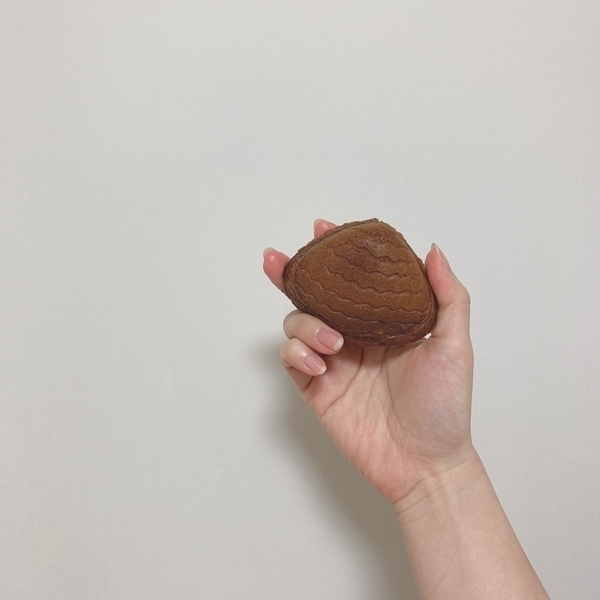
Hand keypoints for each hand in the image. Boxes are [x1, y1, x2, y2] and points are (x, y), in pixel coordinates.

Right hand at [263, 219, 474, 507]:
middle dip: (292, 274)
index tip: (325, 229)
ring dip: (305, 323)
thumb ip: (448, 295)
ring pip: (298, 323)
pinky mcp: (316, 388)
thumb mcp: (454, 345)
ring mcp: (333, 361)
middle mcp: (354, 336)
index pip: (354, 280)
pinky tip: (319, 362)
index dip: (337, 253)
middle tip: (279, 258)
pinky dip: (297, 352)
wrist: (425, 462)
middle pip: (315, 296)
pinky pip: (292, 360)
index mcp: (383, 321)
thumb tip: (433, 249)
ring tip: (332, 342)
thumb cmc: (444, 406)